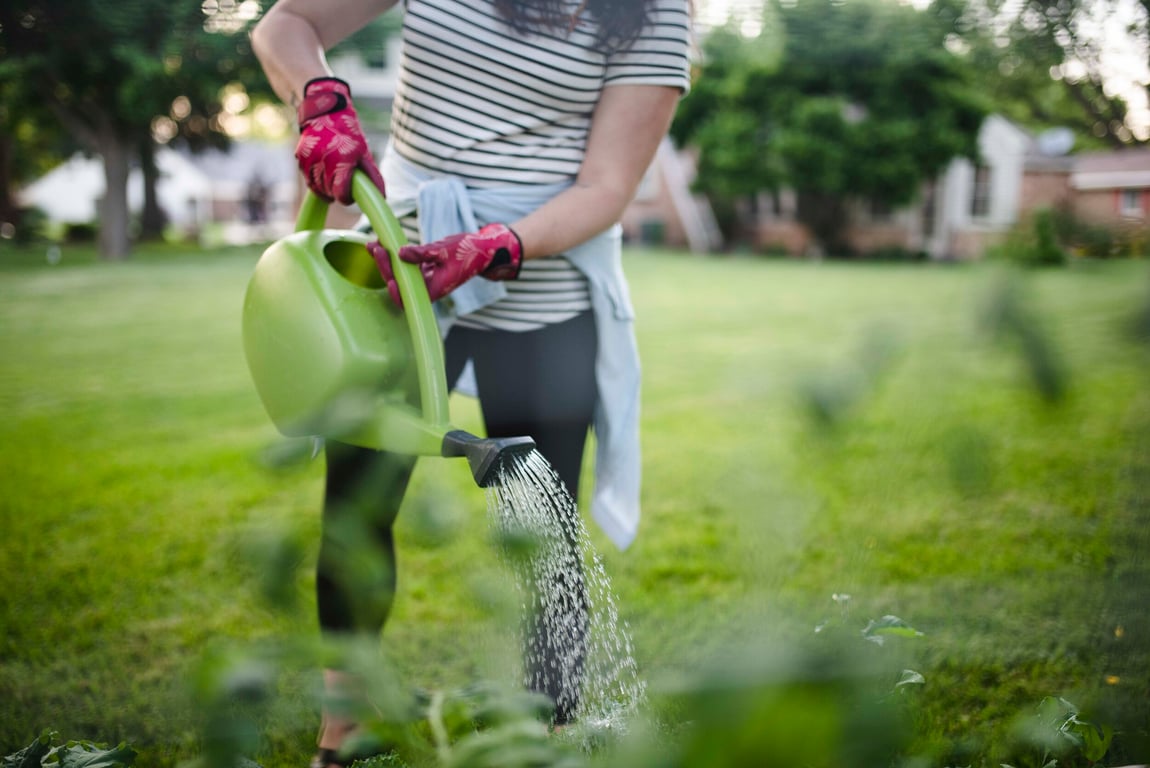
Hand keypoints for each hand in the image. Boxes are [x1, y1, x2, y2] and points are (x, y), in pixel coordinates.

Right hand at [294, 77, 385, 204]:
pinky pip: (307, 177)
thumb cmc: (348, 132)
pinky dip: (315, 180)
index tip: (349, 195)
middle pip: (328, 192)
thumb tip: (381, 196)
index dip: (346, 198)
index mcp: (341, 160)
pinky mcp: (299, 157)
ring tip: (333, 178)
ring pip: (315, 187)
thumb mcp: (364, 152)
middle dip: (336, 192)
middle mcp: (322, 160)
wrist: (324, 109)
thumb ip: (371, 175)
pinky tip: (323, 172)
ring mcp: (308, 158)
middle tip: (343, 184)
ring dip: (324, 188)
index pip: (340, 193)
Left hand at [368, 224, 522, 305]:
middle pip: (399, 283)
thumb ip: (422, 252)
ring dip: (386, 260)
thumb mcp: (444, 250)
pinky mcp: (423, 270)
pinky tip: (384, 243)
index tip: (390, 279)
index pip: (409, 298)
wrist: (481, 250)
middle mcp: (426, 287)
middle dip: (385, 267)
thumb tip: (400, 252)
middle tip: (376, 248)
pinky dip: (394, 256)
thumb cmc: (467, 252)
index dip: (397, 293)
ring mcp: (424, 279)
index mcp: (434, 289)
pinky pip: (404, 265)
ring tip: (374, 244)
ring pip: (399, 274)